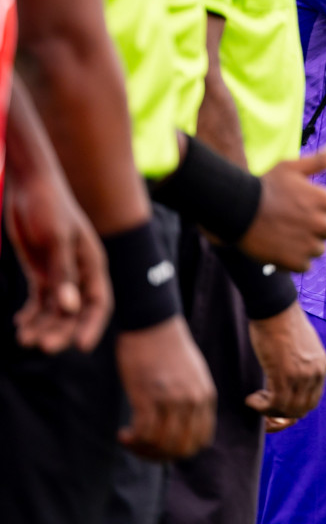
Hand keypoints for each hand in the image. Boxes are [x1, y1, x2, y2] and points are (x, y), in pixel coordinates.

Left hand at [4, 159, 110, 352]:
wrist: (30, 186)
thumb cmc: (49, 207)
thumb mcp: (56, 239)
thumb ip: (63, 272)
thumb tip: (69, 306)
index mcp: (91, 263)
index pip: (98, 302)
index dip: (92, 325)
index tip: (79, 347)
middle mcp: (78, 273)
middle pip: (75, 311)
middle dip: (60, 330)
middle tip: (42, 346)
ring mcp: (59, 273)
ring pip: (55, 309)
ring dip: (41, 325)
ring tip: (23, 338)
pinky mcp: (41, 271)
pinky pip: (39, 300)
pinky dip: (31, 314)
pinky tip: (19, 324)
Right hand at [115, 316, 215, 459]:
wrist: (152, 324)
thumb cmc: (168, 348)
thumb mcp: (193, 375)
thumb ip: (194, 399)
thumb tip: (184, 427)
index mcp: (206, 396)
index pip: (201, 441)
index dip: (179, 451)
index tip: (161, 446)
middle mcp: (193, 401)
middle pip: (181, 449)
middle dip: (160, 456)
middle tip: (141, 448)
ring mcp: (171, 400)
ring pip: (160, 445)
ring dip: (142, 450)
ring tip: (129, 440)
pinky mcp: (148, 396)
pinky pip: (143, 434)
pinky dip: (131, 441)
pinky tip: (123, 434)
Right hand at [240, 140, 325, 272]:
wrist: (235, 209)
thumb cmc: (264, 186)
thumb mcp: (292, 167)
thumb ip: (321, 159)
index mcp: (325, 200)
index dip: (323, 208)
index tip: (305, 207)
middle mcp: (321, 223)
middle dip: (316, 227)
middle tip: (294, 221)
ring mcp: (308, 244)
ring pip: (319, 249)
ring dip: (306, 245)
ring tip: (286, 234)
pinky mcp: (294, 261)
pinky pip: (305, 265)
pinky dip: (295, 260)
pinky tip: (280, 248)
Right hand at [246, 302, 325, 423]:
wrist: (275, 309)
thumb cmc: (283, 324)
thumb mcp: (303, 347)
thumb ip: (303, 365)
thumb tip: (292, 381)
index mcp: (322, 367)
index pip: (312, 401)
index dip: (292, 407)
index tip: (276, 402)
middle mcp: (316, 373)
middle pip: (301, 409)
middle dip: (280, 412)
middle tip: (264, 403)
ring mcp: (302, 376)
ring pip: (287, 409)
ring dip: (268, 410)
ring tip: (256, 399)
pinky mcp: (285, 375)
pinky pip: (274, 403)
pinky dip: (261, 406)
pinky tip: (251, 399)